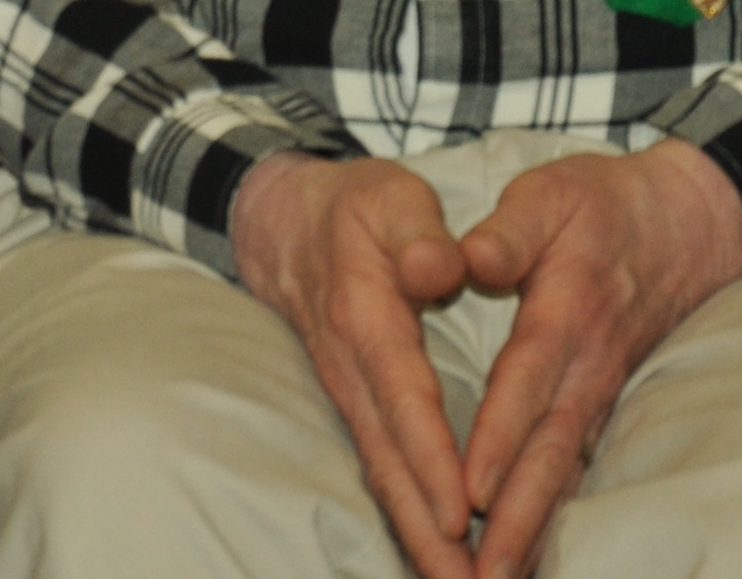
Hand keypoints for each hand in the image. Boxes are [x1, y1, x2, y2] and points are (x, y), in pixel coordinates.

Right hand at [229, 153, 481, 578]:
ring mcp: (348, 393)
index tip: (458, 510)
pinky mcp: (354, 406)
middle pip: (388, 459)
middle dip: (423, 528)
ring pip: (382, 473)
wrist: (283, 222)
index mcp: (367, 316)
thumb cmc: (354, 207)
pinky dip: (407, 514)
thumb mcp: (390, 197)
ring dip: (415, 534)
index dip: (429, 455)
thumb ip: (419, 231)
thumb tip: (441, 265)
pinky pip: (382, 467)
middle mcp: (352, 368)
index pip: (403, 396)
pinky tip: (436, 549)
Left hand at [446, 142, 741, 577]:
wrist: (690, 221)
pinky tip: (529, 551)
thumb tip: (470, 256)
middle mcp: (588, 365)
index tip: (469, 489)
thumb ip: (510, 228)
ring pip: (565, 469)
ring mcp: (602, 390)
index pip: (528, 381)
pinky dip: (552, 511)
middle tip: (482, 574)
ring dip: (533, 528)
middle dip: (515, 516)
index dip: (499, 435)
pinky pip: (576, 465)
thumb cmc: (606, 205)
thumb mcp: (552, 193)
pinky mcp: (605, 402)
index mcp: (567, 310)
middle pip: (548, 450)